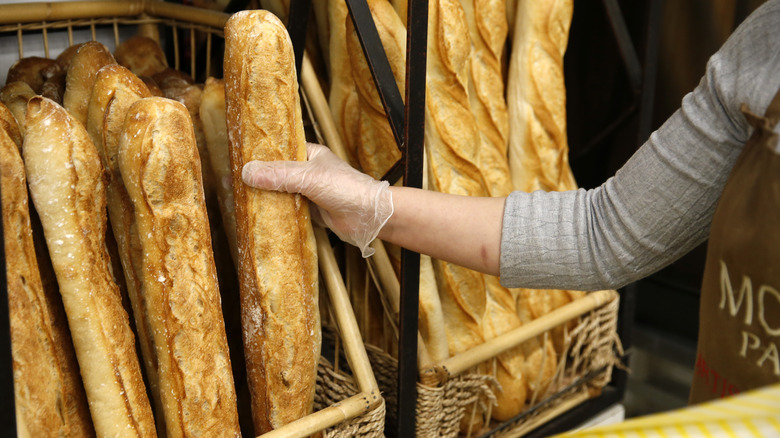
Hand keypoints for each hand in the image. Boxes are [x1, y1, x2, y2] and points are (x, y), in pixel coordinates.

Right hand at [242, 143, 392, 256]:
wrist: (370, 217)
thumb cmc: (347, 189)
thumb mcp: (310, 178)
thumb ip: (280, 175)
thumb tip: (247, 172)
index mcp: (309, 154)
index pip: (278, 150)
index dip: (257, 154)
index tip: (234, 159)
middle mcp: (307, 171)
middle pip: (275, 173)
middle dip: (255, 179)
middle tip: (229, 183)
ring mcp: (307, 192)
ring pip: (278, 192)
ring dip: (262, 197)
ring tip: (236, 199)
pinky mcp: (309, 211)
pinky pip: (285, 209)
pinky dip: (272, 212)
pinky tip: (256, 215)